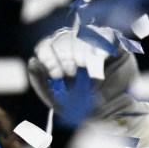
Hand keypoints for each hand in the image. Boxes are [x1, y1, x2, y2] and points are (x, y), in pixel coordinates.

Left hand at [27, 23, 143, 127]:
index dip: (49, 56)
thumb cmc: (83, 106)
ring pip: (84, 33)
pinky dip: (101, 46)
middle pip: (64, 37)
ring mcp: (96, 43)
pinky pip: (107, 35)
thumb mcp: (56, 98)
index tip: (56, 75)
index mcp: (59, 57)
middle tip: (72, 73)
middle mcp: (75, 46)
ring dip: (82, 51)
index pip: (47, 45)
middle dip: (65, 56)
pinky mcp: (116, 45)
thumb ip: (40, 82)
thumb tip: (32, 61)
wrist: (113, 114)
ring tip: (86, 69)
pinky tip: (99, 59)